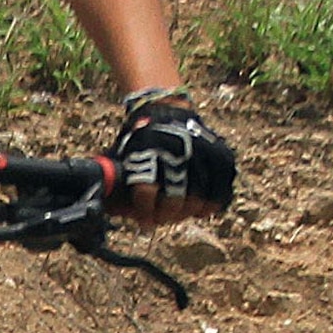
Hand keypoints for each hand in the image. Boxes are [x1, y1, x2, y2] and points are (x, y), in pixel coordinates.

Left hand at [107, 90, 235, 222]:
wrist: (166, 110)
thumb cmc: (140, 140)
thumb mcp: (122, 154)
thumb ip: (117, 181)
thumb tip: (111, 211)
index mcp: (147, 148)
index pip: (147, 191)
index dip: (146, 212)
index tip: (145, 222)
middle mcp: (176, 148)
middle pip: (175, 198)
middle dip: (166, 215)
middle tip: (162, 220)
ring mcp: (201, 151)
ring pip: (199, 197)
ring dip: (188, 212)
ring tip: (179, 215)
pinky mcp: (220, 154)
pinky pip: (222, 188)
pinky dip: (213, 203)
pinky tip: (203, 210)